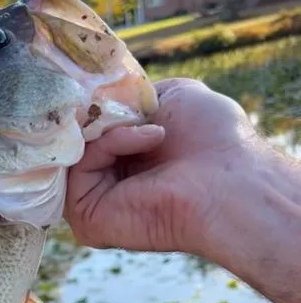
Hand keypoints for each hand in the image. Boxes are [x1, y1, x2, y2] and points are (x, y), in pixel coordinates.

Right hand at [66, 78, 264, 256]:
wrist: (230, 180)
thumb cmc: (213, 139)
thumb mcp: (172, 95)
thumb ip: (130, 98)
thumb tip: (94, 98)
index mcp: (128, 159)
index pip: (89, 129)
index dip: (94, 104)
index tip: (106, 85)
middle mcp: (109, 183)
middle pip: (74, 140)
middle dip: (96, 113)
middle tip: (124, 102)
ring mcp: (95, 202)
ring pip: (72, 152)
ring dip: (108, 128)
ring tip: (151, 127)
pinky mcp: (87, 217)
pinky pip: (79, 168)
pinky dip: (108, 144)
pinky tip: (148, 140)